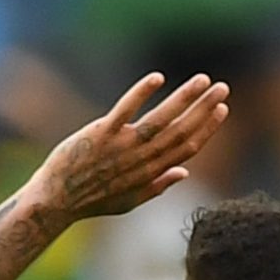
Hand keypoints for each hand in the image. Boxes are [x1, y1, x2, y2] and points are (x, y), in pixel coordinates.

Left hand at [23, 71, 229, 225]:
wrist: (57, 201)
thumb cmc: (93, 201)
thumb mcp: (131, 200)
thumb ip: (159, 185)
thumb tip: (185, 172)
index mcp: (151, 173)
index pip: (188, 147)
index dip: (207, 128)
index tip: (222, 109)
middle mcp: (141, 159)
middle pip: (181, 131)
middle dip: (204, 108)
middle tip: (223, 87)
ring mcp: (122, 146)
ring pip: (160, 119)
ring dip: (184, 98)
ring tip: (202, 80)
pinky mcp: (101, 134)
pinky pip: (125, 110)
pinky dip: (141, 93)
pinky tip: (157, 78)